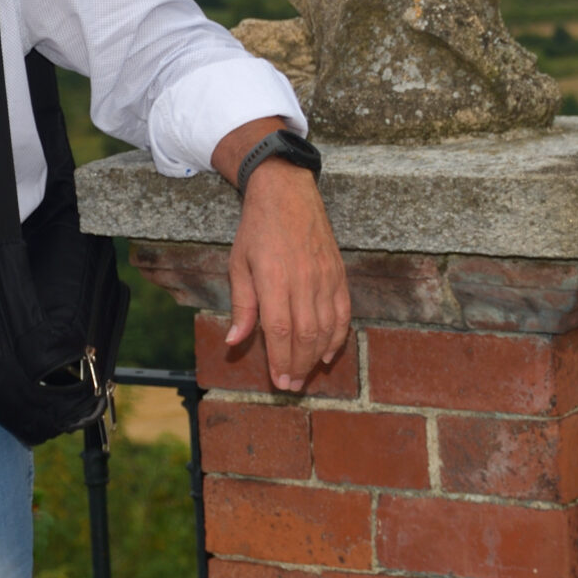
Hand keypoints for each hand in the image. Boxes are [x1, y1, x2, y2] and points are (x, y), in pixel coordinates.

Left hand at [226, 156, 352, 392]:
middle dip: (298, 365)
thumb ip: (242, 305)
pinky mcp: (338, 273)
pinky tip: (327, 353)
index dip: (281, 360)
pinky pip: (343, 312)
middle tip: (290, 385)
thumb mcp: (238, 264)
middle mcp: (303, 280)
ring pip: (326, 328)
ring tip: (305, 374)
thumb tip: (234, 341)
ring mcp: (325, 277)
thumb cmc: (257, 229)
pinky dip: (337, 336)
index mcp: (274, 278)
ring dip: (316, 356)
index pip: (280, 330)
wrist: (286, 193)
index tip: (278, 380)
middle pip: (305, 335)